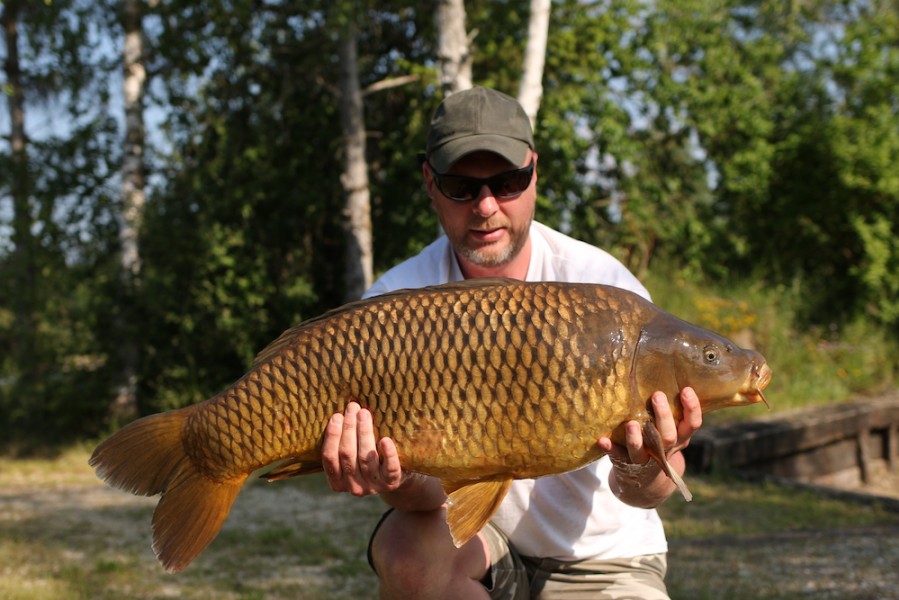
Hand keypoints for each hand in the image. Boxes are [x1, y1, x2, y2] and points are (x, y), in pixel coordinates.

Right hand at [321, 401, 403, 495]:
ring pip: (366, 458)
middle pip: (347, 455)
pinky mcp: (391, 482)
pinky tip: (385, 440)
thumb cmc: (368, 459)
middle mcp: (353, 487)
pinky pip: (389, 468)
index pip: (330, 458)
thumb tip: (341, 411)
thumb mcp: (352, 457)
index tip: (336, 416)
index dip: (332, 436)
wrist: (394, 478)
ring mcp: (372, 486)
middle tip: (352, 408)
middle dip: (348, 429)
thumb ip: (344, 443)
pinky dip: (388, 454)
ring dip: (364, 433)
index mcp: (337, 482)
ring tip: (364, 414)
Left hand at [598, 387, 701, 505]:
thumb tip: (665, 375)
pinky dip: (610, 448)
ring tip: (632, 424)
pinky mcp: (626, 463)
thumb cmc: (659, 443)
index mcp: (679, 439)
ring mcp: (645, 458)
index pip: (692, 424)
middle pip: (668, 436)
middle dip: (663, 416)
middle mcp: (664, 450)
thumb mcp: (672, 431)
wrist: (646, 481)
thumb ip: (671, 412)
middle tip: (657, 395)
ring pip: (642, 450)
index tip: (686, 390)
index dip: (692, 409)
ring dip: (637, 438)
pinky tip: (602, 440)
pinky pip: (618, 456)